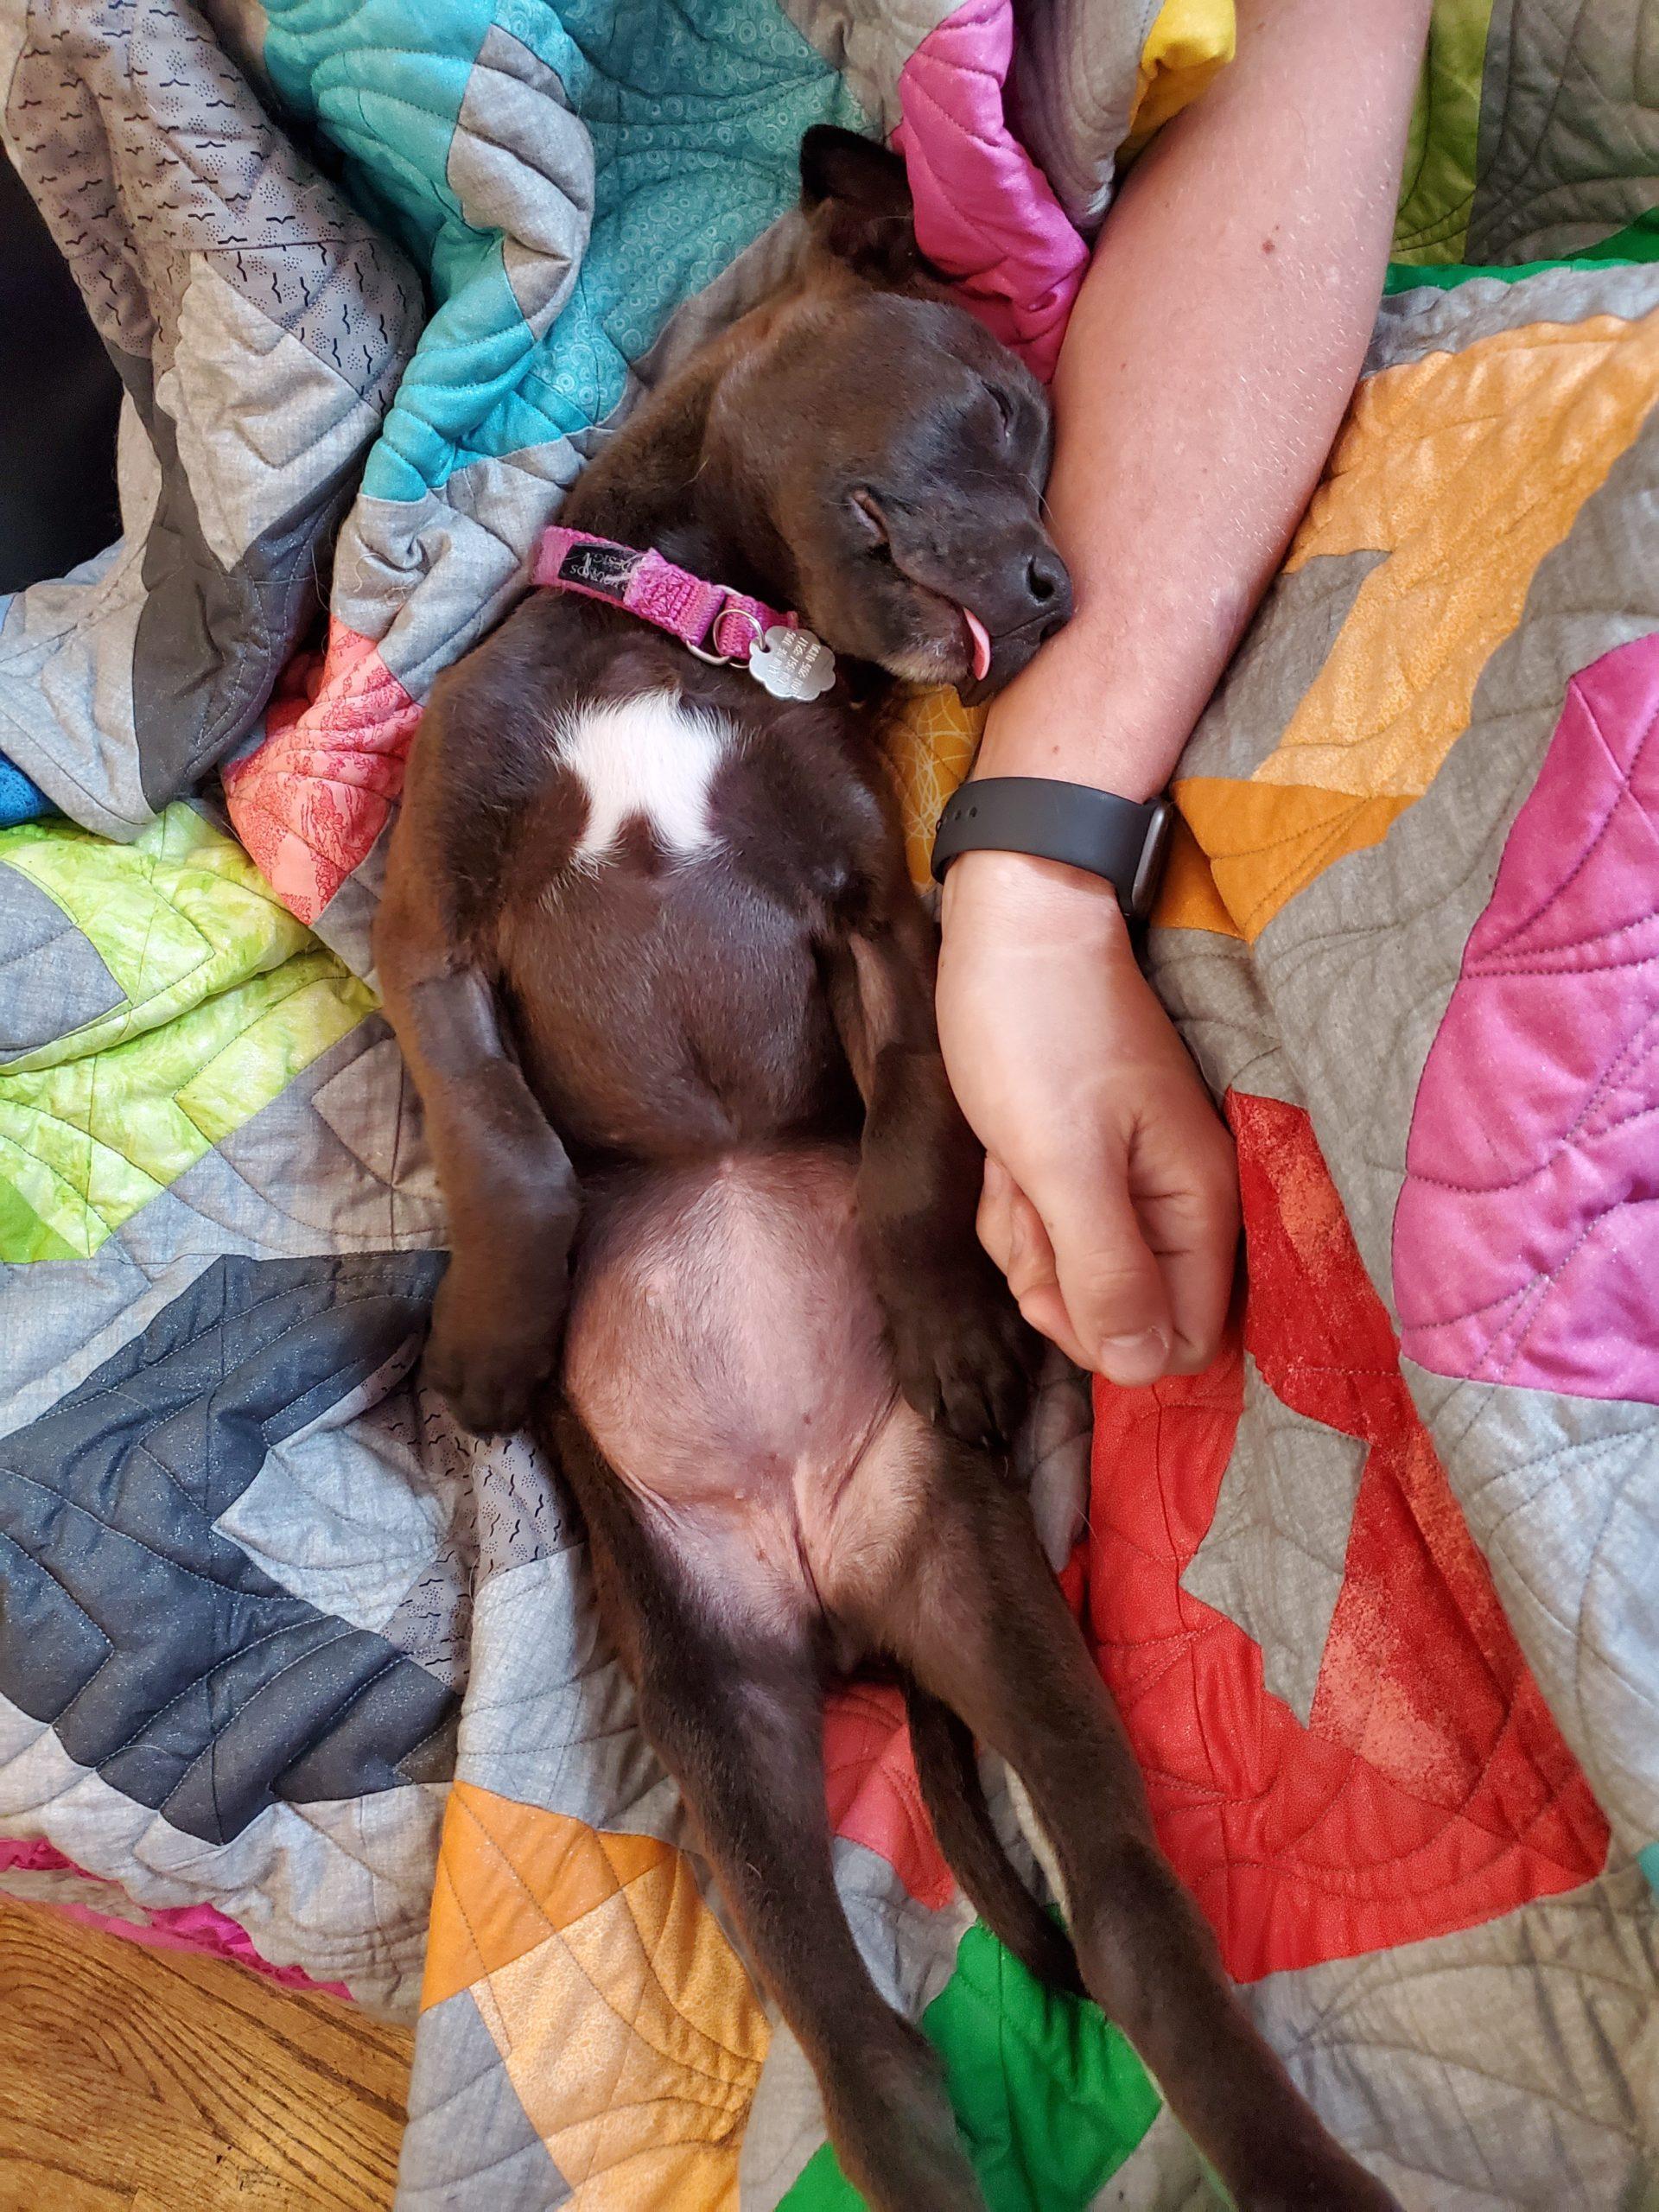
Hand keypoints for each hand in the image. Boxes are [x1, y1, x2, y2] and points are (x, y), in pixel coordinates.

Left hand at [936, 847, 1238, 1384]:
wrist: (1015, 920)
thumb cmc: (1036, 1031)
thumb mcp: (1061, 1162)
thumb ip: (1108, 1271)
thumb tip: (1143, 1368)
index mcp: (1200, 1205)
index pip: (1183, 1340)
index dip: (1108, 1334)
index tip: (1052, 1275)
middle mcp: (1181, 1202)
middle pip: (1120, 1313)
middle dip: (1051, 1274)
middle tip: (1027, 1198)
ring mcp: (1134, 1182)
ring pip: (1073, 1273)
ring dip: (1023, 1232)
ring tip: (1014, 1158)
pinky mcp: (1089, 1163)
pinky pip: (1050, 1227)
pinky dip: (1015, 1199)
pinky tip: (1005, 1148)